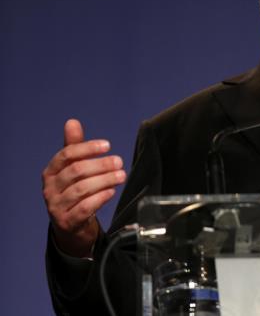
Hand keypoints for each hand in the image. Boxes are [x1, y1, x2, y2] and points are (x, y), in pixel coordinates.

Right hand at [42, 119, 125, 256]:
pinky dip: (100, 198)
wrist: (71, 225)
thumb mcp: (73, 168)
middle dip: (101, 165)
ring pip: (81, 189)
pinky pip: (84, 208)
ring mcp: (57, 207)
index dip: (87, 148)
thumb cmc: (73, 190)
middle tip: (119, 162)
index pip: (66, 154)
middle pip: (76, 171)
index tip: (107, 145)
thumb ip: (74, 146)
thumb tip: (72, 122)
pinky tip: (111, 191)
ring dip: (104, 180)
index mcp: (50, 172)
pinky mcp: (67, 222)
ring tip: (121, 175)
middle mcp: (50, 189)